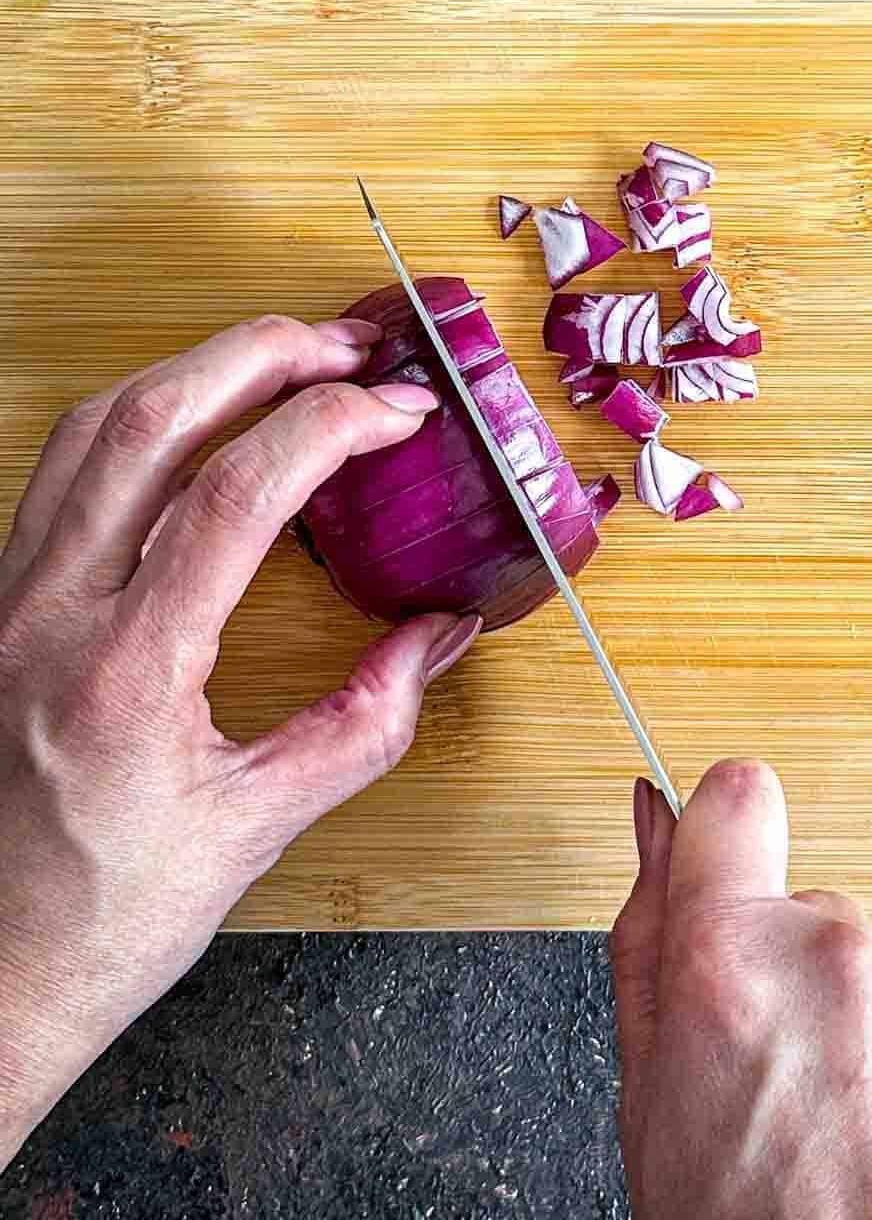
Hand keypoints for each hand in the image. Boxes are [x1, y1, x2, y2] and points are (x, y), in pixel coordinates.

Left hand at [0, 313, 481, 1169]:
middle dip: (260, 355)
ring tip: (281, 359)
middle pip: (149, 421)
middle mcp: (48, 614)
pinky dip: (136, 417)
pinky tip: (190, 422)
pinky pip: (60, 469)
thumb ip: (367, 721)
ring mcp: (8, 601)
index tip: (398, 411)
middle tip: (347, 344)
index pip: (235, 495)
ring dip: (193, 370)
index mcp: (126, 672)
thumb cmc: (109, 915)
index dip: (330, 427)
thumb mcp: (259, 826)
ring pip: (90, 427)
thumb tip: (440, 636)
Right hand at [611, 761, 871, 1218]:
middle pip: (811, 917)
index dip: (723, 834)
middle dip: (791, 981)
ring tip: (848, 1149)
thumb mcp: (647, 1099)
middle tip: (780, 1092)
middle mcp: (838, 964)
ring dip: (866, 1042)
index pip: (734, 801)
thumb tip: (653, 818)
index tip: (725, 861)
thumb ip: (645, 937)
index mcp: (728, 965)